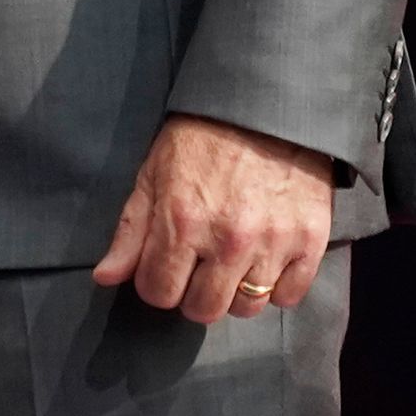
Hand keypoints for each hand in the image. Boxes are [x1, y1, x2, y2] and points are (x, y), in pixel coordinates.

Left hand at [90, 114, 333, 323]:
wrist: (266, 105)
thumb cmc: (202, 137)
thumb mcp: (154, 174)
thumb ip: (130, 231)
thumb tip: (105, 277)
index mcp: (182, 221)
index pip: (159, 293)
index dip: (158, 281)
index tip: (166, 265)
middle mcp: (228, 239)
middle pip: (204, 309)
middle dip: (194, 293)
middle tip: (201, 266)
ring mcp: (273, 242)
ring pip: (248, 307)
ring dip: (236, 291)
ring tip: (235, 261)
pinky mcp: (310, 240)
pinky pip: (289, 296)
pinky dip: (278, 286)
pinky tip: (267, 260)